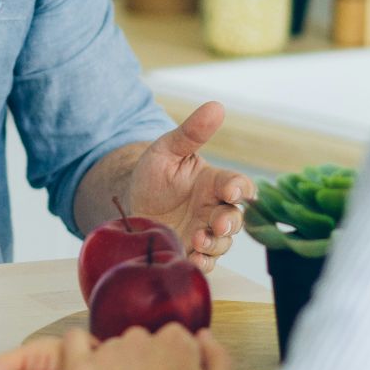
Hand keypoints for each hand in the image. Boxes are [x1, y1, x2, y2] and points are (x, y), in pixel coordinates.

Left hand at [61, 324, 236, 369]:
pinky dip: (79, 347)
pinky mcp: (81, 368)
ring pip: (112, 348)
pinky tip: (86, 369)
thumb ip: (217, 358)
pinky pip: (74, 341)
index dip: (173, 365)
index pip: (175, 341)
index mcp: (177, 342)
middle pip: (143, 343)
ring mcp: (109, 352)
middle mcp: (142, 338)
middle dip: (144, 364)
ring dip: (115, 366)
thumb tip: (203, 335)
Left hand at [127, 102, 252, 270]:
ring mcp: (204, 232)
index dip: (240, 189)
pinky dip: (204, 263)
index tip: (232, 192)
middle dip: (229, 223)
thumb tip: (216, 106)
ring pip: (222, 242)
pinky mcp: (191, 251)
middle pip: (235, 218)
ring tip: (197, 241)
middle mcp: (214, 209)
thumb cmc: (153, 174)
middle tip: (215, 224)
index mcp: (214, 183)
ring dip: (214, 244)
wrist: (129, 202)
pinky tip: (193, 259)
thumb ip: (191, 132)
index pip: (238, 185)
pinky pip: (206, 261)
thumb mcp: (167, 150)